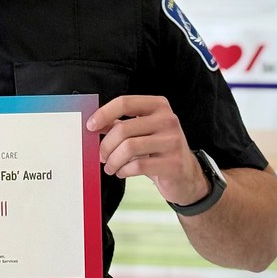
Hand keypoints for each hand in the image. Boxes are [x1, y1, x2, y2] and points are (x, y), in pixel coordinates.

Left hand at [87, 95, 208, 205]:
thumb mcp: (141, 132)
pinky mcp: (173, 163)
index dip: (103, 113)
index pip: (125, 102)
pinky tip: (122, 172)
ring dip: (113, 161)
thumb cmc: (159, 150)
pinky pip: (139, 165)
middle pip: (123, 129)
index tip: (90, 126)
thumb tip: (94, 124)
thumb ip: (119, 124)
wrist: (186, 175)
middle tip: (101, 156)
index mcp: (158, 106)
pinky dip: (124, 170)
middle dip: (106, 145)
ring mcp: (173, 141)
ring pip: (129, 148)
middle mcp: (168, 120)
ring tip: (110, 167)